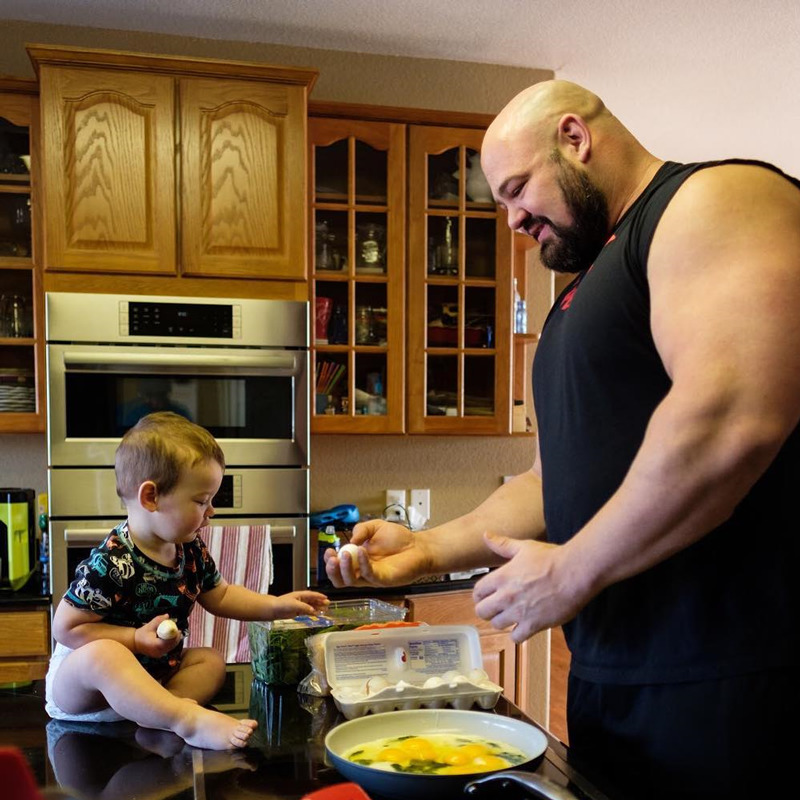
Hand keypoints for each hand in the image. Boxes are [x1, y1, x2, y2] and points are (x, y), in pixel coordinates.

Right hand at [133, 614, 181, 657]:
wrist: (135, 643)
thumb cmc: (142, 634)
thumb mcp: (150, 625)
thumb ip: (159, 620)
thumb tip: (167, 616)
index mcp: (156, 645)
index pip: (170, 641)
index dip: (175, 635)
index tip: (177, 629)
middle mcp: (159, 652)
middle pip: (172, 644)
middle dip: (176, 637)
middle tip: (177, 630)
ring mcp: (159, 655)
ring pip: (172, 647)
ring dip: (174, 640)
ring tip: (174, 633)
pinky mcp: (160, 655)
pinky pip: (169, 648)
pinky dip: (171, 643)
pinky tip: (170, 638)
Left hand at [271, 590, 328, 617]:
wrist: (273, 610)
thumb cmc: (282, 604)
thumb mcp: (295, 605)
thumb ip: (305, 607)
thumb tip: (313, 610)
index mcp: (300, 595)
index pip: (312, 595)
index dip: (319, 596)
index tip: (326, 598)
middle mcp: (301, 599)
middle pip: (313, 600)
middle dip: (320, 602)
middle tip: (328, 604)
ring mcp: (299, 605)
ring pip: (311, 606)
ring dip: (318, 607)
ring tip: (325, 610)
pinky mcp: (297, 611)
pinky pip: (307, 611)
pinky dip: (313, 612)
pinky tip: (317, 614)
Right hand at [324, 519, 429, 586]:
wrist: (419, 546)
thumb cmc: (399, 538)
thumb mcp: (375, 527)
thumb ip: (361, 530)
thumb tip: (351, 541)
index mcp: (358, 560)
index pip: (339, 567)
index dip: (330, 561)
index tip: (328, 551)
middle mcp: (363, 571)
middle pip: (340, 579)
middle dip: (331, 570)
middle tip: (331, 558)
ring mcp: (372, 577)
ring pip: (351, 581)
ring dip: (343, 569)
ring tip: (343, 554)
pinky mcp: (383, 579)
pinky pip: (369, 575)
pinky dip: (362, 563)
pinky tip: (361, 551)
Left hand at [472, 533, 589, 642]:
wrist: (575, 573)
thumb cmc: (551, 558)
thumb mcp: (524, 547)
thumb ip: (502, 544)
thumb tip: (486, 536)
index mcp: (501, 577)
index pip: (477, 592)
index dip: (480, 595)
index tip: (486, 595)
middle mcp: (506, 596)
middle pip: (482, 612)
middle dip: (487, 610)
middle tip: (496, 608)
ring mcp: (519, 612)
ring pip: (497, 625)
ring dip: (502, 621)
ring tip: (510, 616)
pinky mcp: (534, 624)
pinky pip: (516, 638)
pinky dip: (517, 634)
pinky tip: (523, 626)